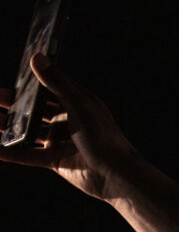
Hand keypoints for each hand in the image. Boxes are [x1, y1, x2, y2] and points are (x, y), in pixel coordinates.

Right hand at [0, 53, 139, 198]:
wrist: (116, 174)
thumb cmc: (104, 137)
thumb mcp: (79, 105)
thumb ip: (56, 83)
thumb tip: (37, 57)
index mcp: (76, 104)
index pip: (48, 87)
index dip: (30, 81)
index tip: (12, 74)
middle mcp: (66, 121)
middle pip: (33, 109)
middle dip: (12, 104)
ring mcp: (60, 141)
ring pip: (28, 131)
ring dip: (8, 126)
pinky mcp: (55, 160)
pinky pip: (27, 154)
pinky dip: (10, 152)